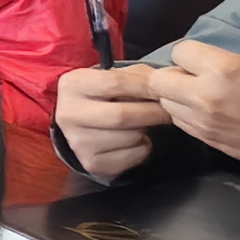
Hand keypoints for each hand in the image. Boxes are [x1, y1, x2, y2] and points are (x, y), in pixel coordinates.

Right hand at [53, 61, 170, 178]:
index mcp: (72, 85)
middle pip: (122, 115)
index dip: (146, 85)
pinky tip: (134, 139)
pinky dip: (143, 147)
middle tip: (170, 109)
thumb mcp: (114, 77)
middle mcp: (69, 114)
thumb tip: (166, 83)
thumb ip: (139, 76)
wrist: (81, 124)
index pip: (115, 83)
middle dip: (153, 112)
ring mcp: (78, 142)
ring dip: (147, 130)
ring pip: (130, 137)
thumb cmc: (104, 95)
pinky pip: (133, 156)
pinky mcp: (92, 163)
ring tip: (144, 122)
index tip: (167, 87)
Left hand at [148, 44, 239, 168]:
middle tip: (191, 76)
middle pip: (159, 81)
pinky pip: (180, 123)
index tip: (201, 57)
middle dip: (172, 75)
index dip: (189, 53)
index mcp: (222, 69)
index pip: (179, 52)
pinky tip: (204, 112)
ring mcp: (203, 122)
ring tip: (197, 96)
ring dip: (176, 97)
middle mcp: (205, 96)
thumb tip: (213, 62)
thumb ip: (233, 57)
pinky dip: (185, 115)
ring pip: (166, 104)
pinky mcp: (207, 140)